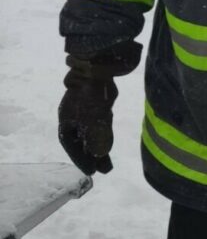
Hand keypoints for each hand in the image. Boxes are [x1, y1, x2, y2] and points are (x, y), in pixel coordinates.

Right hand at [56, 43, 139, 175]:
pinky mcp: (97, 101)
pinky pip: (98, 122)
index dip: (80, 159)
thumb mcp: (95, 122)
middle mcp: (73, 115)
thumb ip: (97, 141)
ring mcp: (84, 107)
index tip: (92, 172)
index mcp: (66, 119)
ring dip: (98, 146)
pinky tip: (108, 139)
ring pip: (90, 130)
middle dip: (90, 156)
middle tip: (102, 171)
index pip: (70, 144)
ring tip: (108, 162)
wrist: (100, 66)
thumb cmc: (93, 96)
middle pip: (80, 139)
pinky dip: (103, 133)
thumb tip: (99, 157)